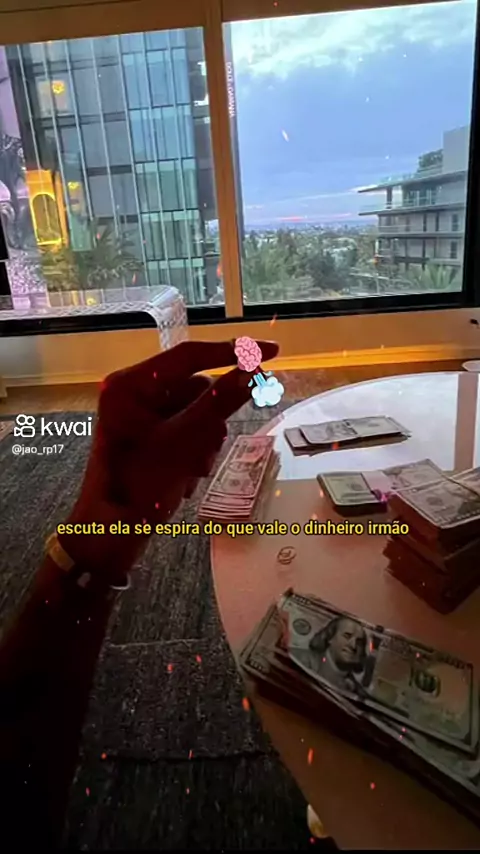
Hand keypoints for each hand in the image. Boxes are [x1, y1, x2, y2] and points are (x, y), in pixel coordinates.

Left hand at [58, 339, 278, 580]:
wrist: (110, 536)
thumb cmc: (138, 487)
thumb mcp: (184, 443)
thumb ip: (219, 403)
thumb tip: (253, 371)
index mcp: (130, 384)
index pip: (190, 356)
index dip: (233, 353)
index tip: (272, 351)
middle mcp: (133, 393)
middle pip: (196, 389)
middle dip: (210, 421)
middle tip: (206, 451)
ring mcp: (140, 416)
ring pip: (197, 412)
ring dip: (205, 441)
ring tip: (193, 470)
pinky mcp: (149, 437)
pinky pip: (188, 430)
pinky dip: (195, 452)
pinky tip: (185, 477)